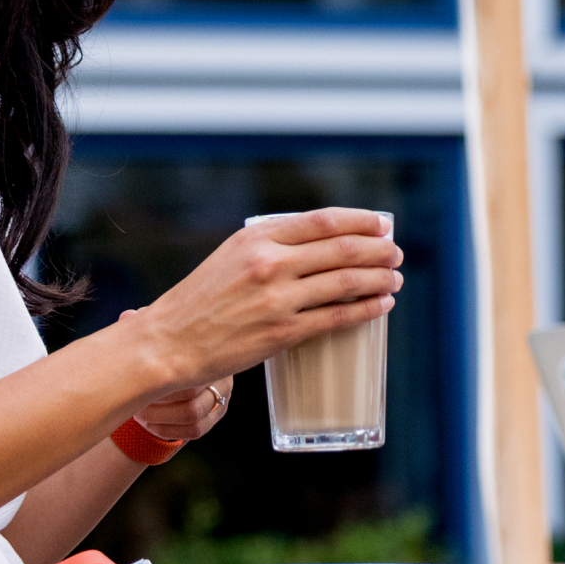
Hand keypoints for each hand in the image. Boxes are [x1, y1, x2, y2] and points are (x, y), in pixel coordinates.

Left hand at [117, 311, 232, 441]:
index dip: (163, 375)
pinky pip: (195, 430)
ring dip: (160, 416)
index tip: (140, 377)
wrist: (172, 383)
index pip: (192, 362)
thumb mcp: (156, 340)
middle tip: (135, 399)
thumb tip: (127, 316)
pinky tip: (151, 424)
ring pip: (193, 413)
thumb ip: (144, 324)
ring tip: (139, 413)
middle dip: (158, 398)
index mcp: (210, 350)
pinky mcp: (214, 419)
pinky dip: (168, 429)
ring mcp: (221, 398)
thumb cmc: (164, 356)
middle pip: (193, 391)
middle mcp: (221, 373)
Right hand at [122, 207, 402, 397]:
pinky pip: (336, 317)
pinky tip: (381, 306)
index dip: (360, 220)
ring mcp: (277, 299)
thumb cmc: (201, 300)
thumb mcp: (232, 256)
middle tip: (396, 254)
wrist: (168, 342)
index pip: (323, 221)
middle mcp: (270, 263)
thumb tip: (323, 246)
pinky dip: (366, 309)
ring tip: (395, 279)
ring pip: (345, 282)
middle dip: (379, 250)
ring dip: (379, 279)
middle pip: (342, 249)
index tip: (382, 224)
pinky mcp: (281, 333)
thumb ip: (272, 247)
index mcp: (257, 238)